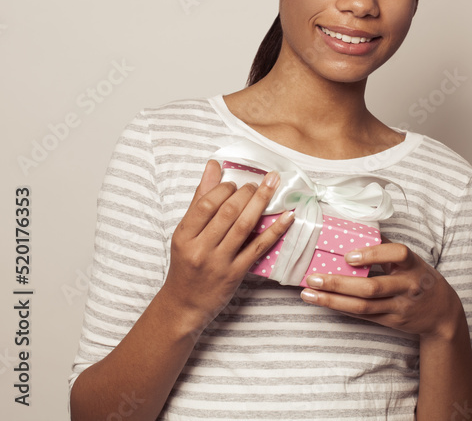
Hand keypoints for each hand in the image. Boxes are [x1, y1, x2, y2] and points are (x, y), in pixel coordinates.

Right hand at [160, 159, 293, 333]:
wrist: (184, 305)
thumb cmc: (186, 265)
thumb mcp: (185, 233)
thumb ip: (200, 198)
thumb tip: (213, 165)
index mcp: (184, 235)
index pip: (206, 204)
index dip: (224, 188)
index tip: (236, 182)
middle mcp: (200, 248)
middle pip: (227, 213)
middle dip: (247, 193)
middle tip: (259, 182)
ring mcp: (219, 262)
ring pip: (244, 226)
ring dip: (261, 203)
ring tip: (272, 187)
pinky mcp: (236, 273)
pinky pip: (258, 247)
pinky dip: (275, 230)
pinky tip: (288, 216)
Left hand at [299, 238, 464, 339]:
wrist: (442, 313)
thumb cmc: (421, 279)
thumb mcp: (413, 261)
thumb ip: (388, 248)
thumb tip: (357, 230)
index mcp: (414, 265)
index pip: (398, 254)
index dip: (373, 254)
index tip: (348, 255)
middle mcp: (408, 286)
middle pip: (372, 287)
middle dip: (339, 283)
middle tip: (313, 276)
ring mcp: (400, 307)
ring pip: (363, 306)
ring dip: (333, 300)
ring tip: (309, 292)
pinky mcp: (392, 321)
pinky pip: (363, 316)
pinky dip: (341, 308)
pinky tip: (324, 302)